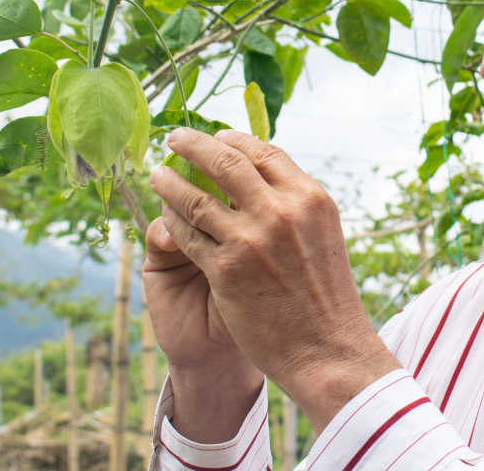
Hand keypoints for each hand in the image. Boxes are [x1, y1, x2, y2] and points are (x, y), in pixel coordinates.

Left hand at [150, 127, 401, 431]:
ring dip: (170, 182)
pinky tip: (163, 216)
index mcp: (309, 198)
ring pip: (196, 198)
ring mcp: (251, 240)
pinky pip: (187, 235)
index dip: (233, 139)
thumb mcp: (321, 235)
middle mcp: (281, 211)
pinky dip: (171, 221)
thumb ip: (293, 205)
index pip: (264, 152)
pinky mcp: (226, 270)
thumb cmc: (326, 297)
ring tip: (156, 174)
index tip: (214, 134)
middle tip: (174, 137)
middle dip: (193, 144)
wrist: (326, 349)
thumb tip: (261, 177)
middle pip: (225, 162)